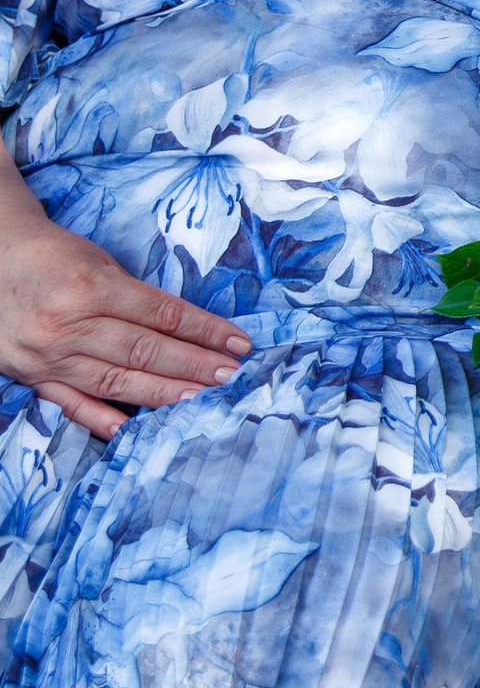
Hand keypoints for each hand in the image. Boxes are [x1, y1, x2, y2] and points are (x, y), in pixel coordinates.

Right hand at [0, 211, 251, 439]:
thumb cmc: (53, 257)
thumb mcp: (98, 263)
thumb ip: (135, 296)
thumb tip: (186, 329)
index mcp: (91, 288)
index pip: (162, 314)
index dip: (205, 331)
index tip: (238, 343)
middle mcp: (69, 325)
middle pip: (144, 350)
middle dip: (194, 365)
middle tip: (231, 376)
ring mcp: (49, 355)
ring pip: (115, 381)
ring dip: (163, 394)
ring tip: (201, 400)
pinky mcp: (32, 377)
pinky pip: (70, 404)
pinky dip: (101, 420)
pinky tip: (133, 430)